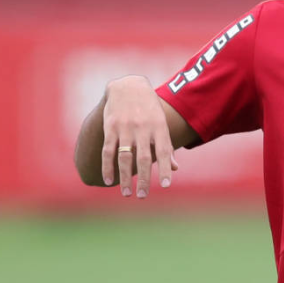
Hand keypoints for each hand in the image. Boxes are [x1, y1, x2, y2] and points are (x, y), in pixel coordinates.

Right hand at [101, 75, 177, 197]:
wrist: (128, 86)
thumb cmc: (149, 109)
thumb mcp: (161, 123)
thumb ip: (166, 146)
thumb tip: (175, 168)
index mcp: (159, 127)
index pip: (165, 151)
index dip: (166, 168)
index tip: (167, 185)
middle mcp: (143, 128)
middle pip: (144, 158)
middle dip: (144, 179)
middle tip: (143, 196)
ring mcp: (126, 128)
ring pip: (125, 157)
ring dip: (125, 177)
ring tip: (126, 193)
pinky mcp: (110, 127)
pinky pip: (108, 150)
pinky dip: (108, 166)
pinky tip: (109, 180)